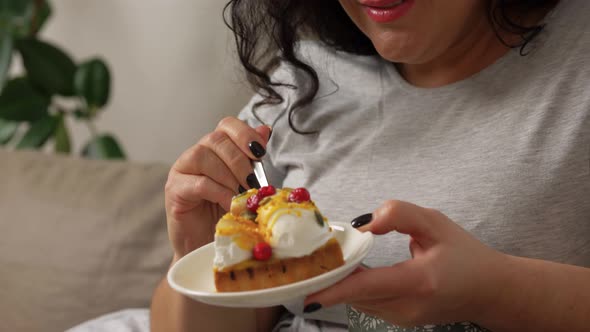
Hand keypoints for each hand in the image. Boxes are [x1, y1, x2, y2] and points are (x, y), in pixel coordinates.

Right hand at [165, 117, 270, 258]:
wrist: (206, 245)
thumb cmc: (226, 214)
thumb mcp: (246, 185)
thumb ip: (253, 159)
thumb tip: (264, 130)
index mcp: (215, 148)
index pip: (227, 125)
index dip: (244, 134)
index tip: (260, 153)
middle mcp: (196, 154)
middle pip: (217, 139)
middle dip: (240, 161)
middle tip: (252, 182)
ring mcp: (182, 170)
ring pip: (204, 156)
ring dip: (229, 176)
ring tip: (241, 195)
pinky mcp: (174, 190)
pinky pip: (199, 183)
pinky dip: (220, 193)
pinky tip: (230, 205)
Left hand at [305, 200, 505, 326]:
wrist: (491, 291)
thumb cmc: (466, 254)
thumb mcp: (436, 223)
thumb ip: (400, 215)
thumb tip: (365, 224)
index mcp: (420, 281)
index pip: (368, 287)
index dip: (335, 288)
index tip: (308, 291)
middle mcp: (409, 306)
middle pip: (357, 294)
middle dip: (333, 278)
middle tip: (314, 258)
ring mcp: (405, 318)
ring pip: (360, 300)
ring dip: (343, 283)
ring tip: (332, 260)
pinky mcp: (402, 321)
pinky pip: (369, 303)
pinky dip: (357, 288)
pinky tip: (353, 272)